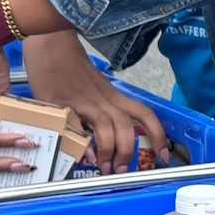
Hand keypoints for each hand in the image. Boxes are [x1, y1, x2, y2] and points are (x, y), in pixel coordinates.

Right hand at [19, 31, 170, 171]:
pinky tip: (82, 155)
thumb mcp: (95, 88)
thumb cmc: (71, 67)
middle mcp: (103, 100)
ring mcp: (83, 101)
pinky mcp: (61, 103)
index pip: (144, 114)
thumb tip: (105, 139)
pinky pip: (74, 125)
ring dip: (108, 151)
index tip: (164, 155)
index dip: (159, 135)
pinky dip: (80, 142)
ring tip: (104, 168)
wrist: (50, 43)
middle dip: (128, 152)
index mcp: (113, 96)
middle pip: (126, 126)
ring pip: (106, 127)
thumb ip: (102, 109)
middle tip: (123, 171)